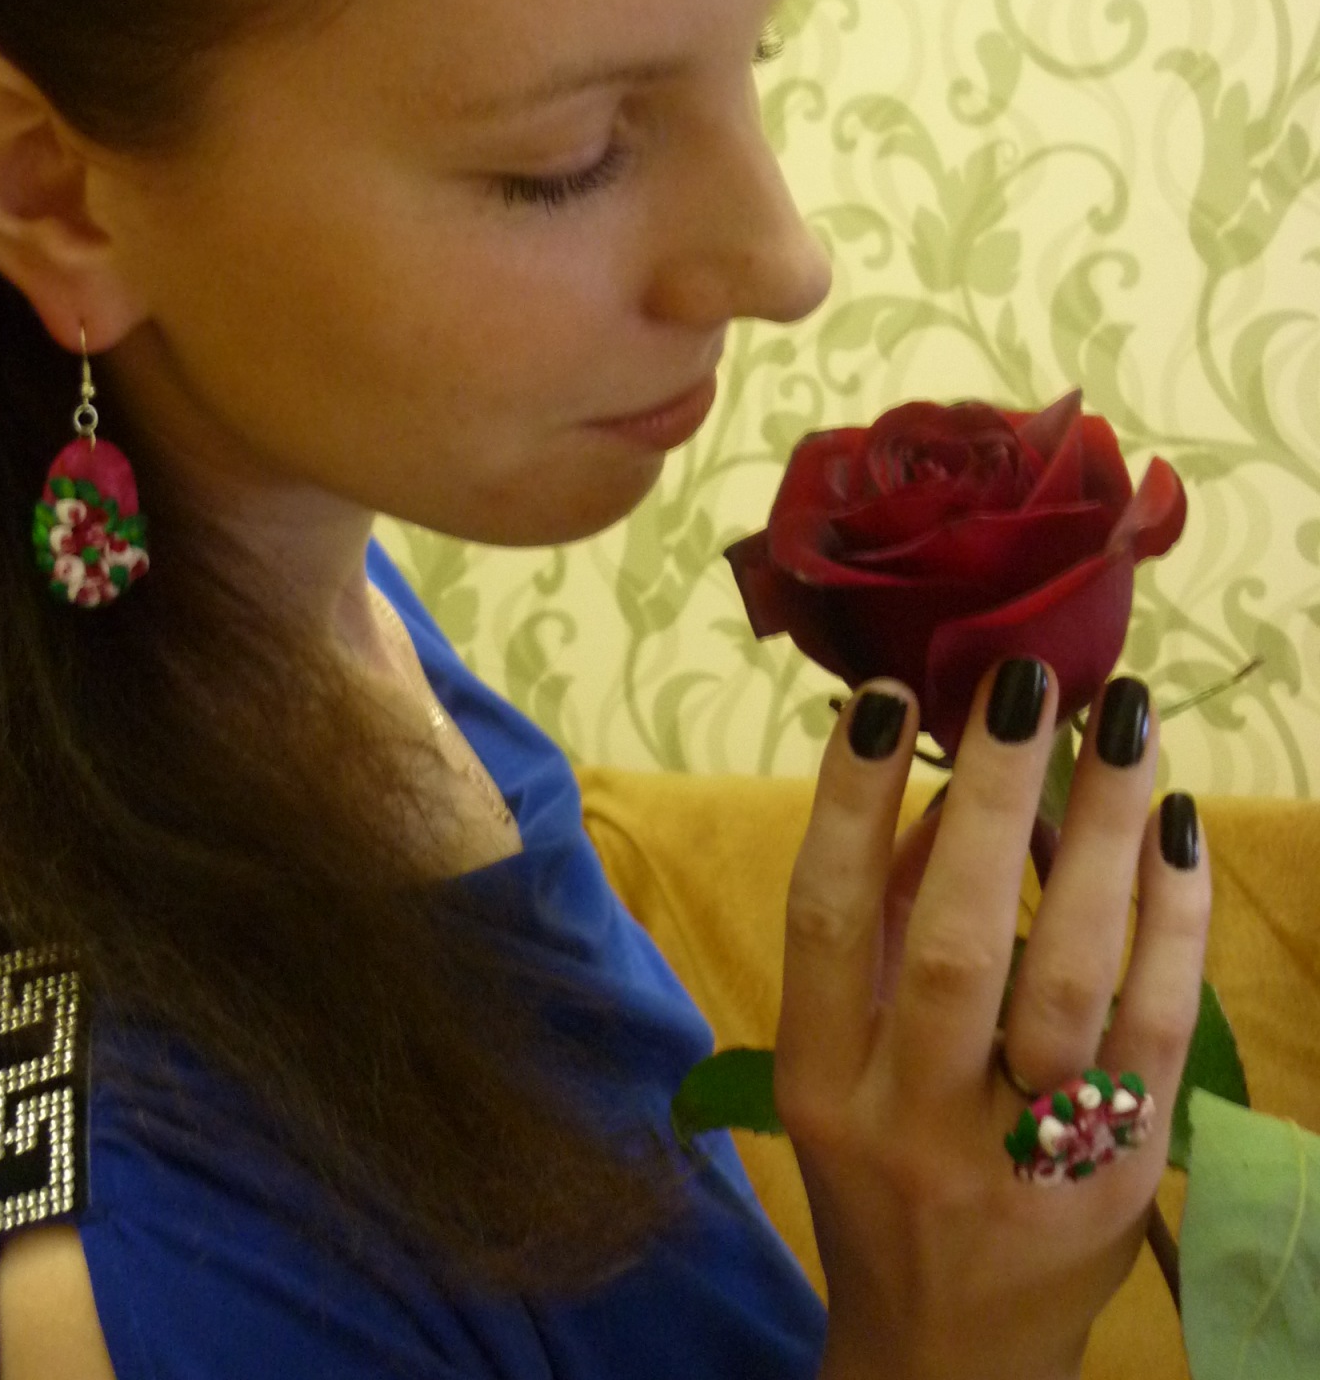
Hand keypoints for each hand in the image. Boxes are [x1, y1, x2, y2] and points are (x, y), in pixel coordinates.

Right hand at [774, 658, 1209, 1379]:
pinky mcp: (1123, 1180)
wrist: (948, 1355)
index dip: (851, 802)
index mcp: (820, 1081)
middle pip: (955, 945)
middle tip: (1030, 683)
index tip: (886, 695)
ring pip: (1073, 982)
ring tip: (1126, 726)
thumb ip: (873, 935)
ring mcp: (1024, 1160)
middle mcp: (910, 1121)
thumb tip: (936, 793)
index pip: (825, 920)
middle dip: (993, 800)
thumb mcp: (830, 1069)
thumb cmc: (876, 1177)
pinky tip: (1176, 827)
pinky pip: (1160, 1033)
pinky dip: (1173, 920)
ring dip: (1102, 838)